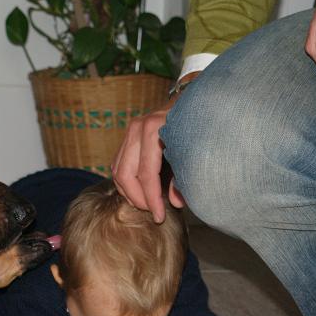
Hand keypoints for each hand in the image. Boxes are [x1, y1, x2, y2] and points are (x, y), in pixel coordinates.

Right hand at [112, 72, 200, 222]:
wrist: (195, 100)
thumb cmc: (197, 126)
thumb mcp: (193, 151)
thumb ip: (184, 177)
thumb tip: (176, 202)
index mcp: (154, 129)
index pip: (146, 174)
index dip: (152, 199)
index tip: (159, 216)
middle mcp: (138, 128)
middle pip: (125, 174)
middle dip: (137, 198)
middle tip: (151, 212)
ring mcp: (130, 130)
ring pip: (118, 170)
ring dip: (129, 192)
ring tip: (146, 204)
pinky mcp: (128, 136)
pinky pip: (118, 164)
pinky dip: (125, 182)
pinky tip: (139, 193)